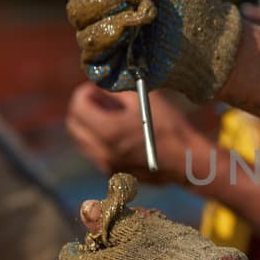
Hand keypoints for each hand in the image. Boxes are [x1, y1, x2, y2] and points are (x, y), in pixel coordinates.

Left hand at [65, 83, 200, 184]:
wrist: (185, 161)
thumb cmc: (169, 127)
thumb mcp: (144, 100)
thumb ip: (118, 92)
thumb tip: (102, 86)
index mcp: (109, 130)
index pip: (78, 107)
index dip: (85, 93)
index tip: (96, 88)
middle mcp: (102, 150)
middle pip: (74, 125)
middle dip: (82, 109)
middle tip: (98, 100)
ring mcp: (106, 164)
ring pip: (82, 140)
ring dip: (89, 125)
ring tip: (110, 116)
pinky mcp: (112, 173)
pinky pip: (94, 152)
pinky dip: (99, 139)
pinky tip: (119, 133)